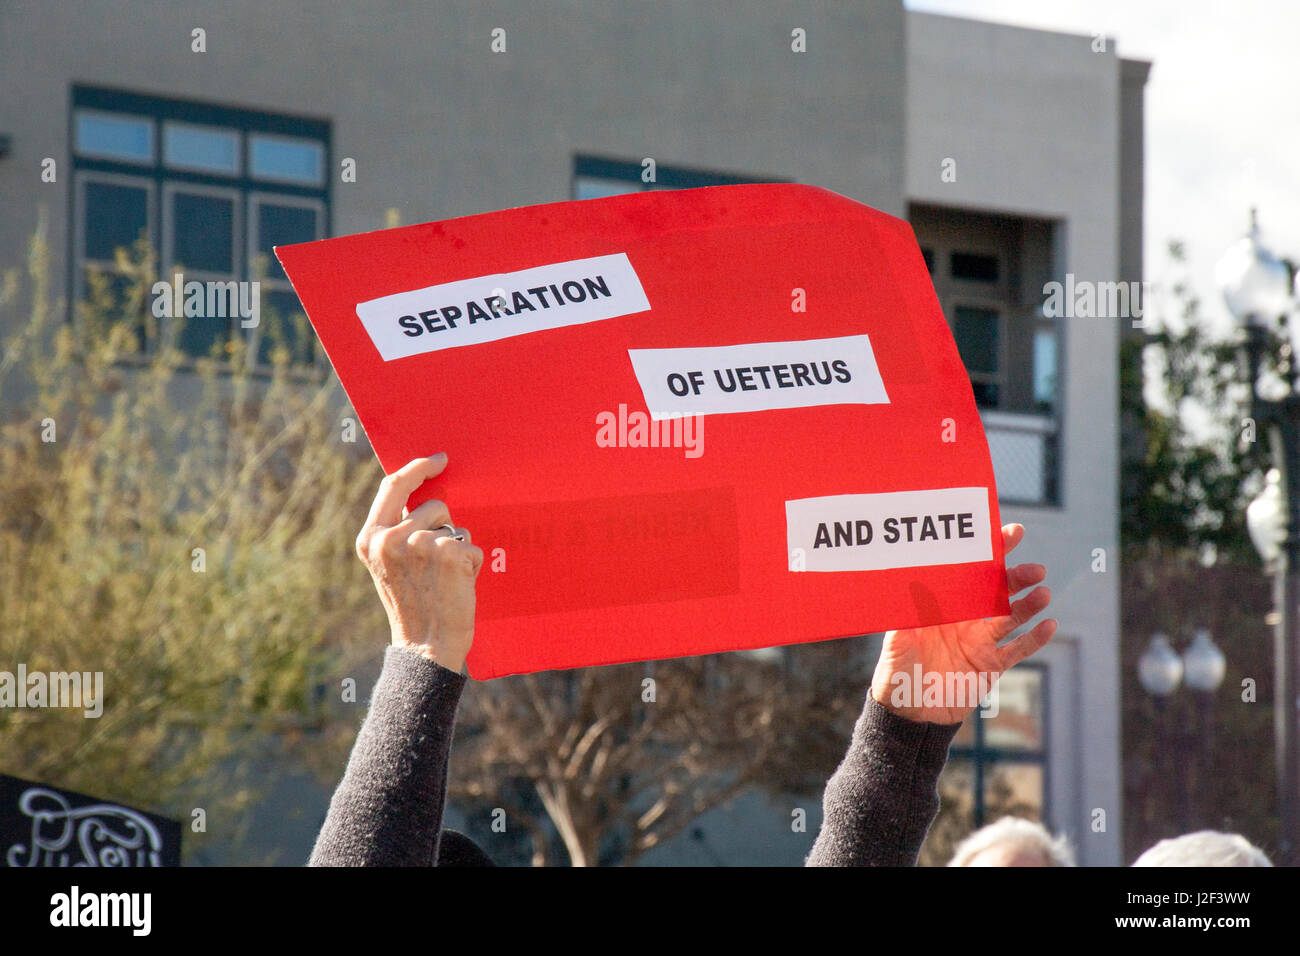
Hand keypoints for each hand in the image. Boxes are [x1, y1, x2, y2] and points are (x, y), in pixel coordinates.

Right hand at [355, 453, 483, 672]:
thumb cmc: (414, 606)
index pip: (394, 485)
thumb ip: (398, 532)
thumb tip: (426, 495)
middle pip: (434, 505)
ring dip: (459, 547)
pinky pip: (472, 544)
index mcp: (371, 538)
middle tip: (436, 565)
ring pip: (457, 525)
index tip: (440, 459)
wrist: (425, 647)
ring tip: (444, 578)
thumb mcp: (390, 565)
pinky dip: (473, 563)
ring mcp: (421, 544)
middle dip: (445, 527)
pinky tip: (457, 586)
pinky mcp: (450, 552)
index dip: (419, 467)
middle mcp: (391, 537)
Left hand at [870, 523, 1055, 724]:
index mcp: (943, 605)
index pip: (969, 572)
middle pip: (997, 591)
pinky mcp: (990, 666)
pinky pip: (1017, 650)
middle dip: (1016, 577)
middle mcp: (965, 619)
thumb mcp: (897, 640)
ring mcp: (980, 642)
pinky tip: (1049, 625)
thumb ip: (907, 616)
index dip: (991, 553)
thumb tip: (914, 586)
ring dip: (1028, 605)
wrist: (907, 713)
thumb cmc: (896, 672)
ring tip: (1043, 594)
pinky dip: (1034, 639)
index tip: (1011, 533)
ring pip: (1011, 617)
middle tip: (1035, 568)